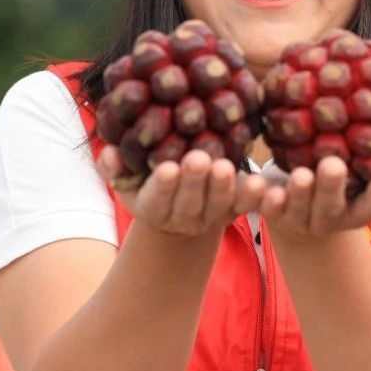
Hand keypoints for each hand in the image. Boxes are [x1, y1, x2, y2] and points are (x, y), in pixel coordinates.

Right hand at [97, 146, 265, 238]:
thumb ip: (113, 167)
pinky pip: (246, 206)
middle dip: (194, 182)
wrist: (179, 204)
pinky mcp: (235, 210)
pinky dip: (254, 197)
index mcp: (153, 209)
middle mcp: (183, 217)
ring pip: (218, 205)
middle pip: (189, 203)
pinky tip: (261, 183)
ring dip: (223, 187)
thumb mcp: (124, 178)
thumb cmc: (146, 182)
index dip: (163, 187)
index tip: (168, 168)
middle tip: (199, 159)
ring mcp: (212, 216)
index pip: (156, 200)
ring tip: (225, 166)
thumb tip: (110, 153)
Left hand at [260, 156, 370, 245]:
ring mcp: (297, 221)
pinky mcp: (269, 213)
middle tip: (333, 165)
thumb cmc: (333, 178)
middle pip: (331, 209)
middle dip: (331, 188)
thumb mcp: (353, 169)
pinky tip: (259, 184)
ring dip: (299, 193)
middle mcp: (328, 220)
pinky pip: (262, 208)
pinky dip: (259, 197)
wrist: (293, 206)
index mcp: (355, 210)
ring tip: (301, 175)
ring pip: (297, 210)